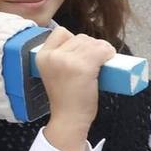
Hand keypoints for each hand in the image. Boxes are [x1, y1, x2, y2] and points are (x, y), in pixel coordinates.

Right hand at [34, 27, 113, 150]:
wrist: (69, 119)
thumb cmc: (65, 98)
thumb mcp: (53, 72)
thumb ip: (60, 57)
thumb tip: (84, 44)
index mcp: (41, 55)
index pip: (61, 32)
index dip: (74, 41)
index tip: (80, 54)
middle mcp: (52, 55)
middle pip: (80, 37)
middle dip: (91, 47)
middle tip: (94, 63)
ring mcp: (67, 60)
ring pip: (92, 43)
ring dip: (102, 50)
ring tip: (101, 64)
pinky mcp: (83, 67)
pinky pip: (102, 50)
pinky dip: (109, 54)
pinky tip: (108, 62)